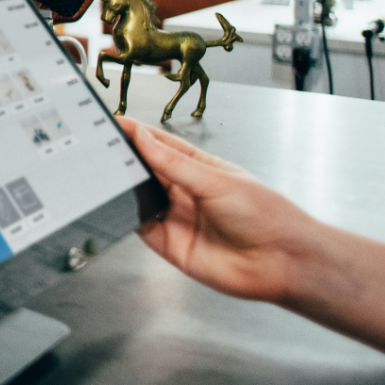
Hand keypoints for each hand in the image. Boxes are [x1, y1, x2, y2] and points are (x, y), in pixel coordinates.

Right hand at [119, 117, 317, 303]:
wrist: (279, 262)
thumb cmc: (266, 216)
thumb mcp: (216, 181)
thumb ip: (174, 163)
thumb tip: (143, 138)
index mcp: (202, 168)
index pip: (162, 145)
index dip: (139, 133)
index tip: (115, 121)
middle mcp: (187, 192)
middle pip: (147, 170)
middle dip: (127, 159)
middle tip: (105, 148)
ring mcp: (177, 217)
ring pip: (140, 198)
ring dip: (126, 188)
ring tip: (111, 175)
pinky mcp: (169, 244)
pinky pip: (140, 227)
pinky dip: (128, 217)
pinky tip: (125, 207)